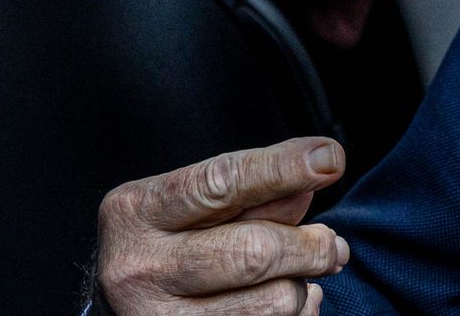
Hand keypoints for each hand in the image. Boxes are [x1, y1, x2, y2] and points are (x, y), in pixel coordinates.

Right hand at [96, 137, 349, 314]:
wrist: (123, 303)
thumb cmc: (170, 241)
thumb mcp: (195, 205)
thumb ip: (253, 192)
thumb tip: (313, 178)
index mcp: (137, 212)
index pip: (221, 183)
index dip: (283, 168)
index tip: (332, 160)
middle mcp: (137, 268)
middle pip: (255, 253)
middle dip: (312, 247)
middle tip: (335, 247)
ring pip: (272, 302)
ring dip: (302, 286)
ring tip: (299, 276)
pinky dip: (297, 314)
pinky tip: (288, 300)